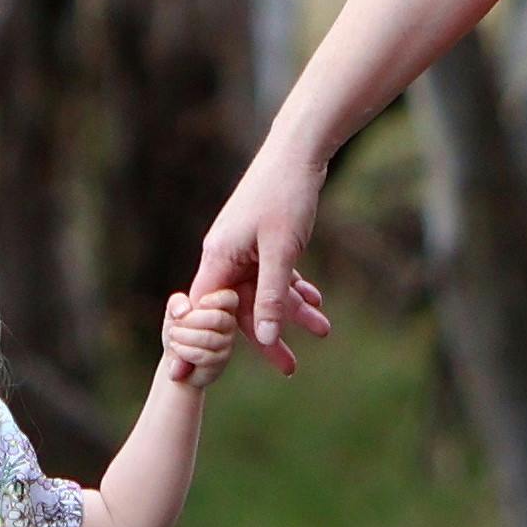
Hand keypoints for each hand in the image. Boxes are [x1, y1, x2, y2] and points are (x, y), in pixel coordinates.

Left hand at [156, 288, 245, 389]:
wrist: (176, 361)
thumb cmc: (179, 331)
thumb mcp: (173, 312)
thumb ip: (177, 302)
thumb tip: (183, 311)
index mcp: (221, 307)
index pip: (230, 299)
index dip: (216, 299)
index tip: (199, 303)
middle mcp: (229, 325)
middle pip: (218, 319)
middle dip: (190, 320)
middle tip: (175, 325)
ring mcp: (227, 344)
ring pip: (209, 338)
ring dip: (184, 337)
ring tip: (174, 336)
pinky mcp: (220, 362)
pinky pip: (205, 356)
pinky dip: (185, 351)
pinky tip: (176, 348)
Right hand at [186, 158, 342, 375]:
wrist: (298, 151)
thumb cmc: (285, 195)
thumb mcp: (280, 251)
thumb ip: (272, 296)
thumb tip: (266, 338)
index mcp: (219, 258)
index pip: (208, 313)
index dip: (207, 344)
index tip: (202, 375)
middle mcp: (226, 255)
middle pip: (242, 308)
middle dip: (269, 336)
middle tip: (290, 369)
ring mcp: (244, 247)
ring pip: (264, 291)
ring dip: (293, 310)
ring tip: (324, 330)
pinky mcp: (262, 240)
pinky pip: (274, 274)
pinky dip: (293, 287)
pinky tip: (316, 300)